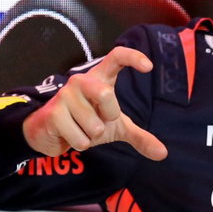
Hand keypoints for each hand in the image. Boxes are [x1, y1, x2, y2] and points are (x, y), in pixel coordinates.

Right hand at [23, 47, 167, 160]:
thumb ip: (139, 137)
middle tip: (97, 121)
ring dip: (91, 136)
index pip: (116, 57)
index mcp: (99, 79)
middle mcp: (81, 81)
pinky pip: (81, 139)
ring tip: (80, 129)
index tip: (149, 66)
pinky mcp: (54, 113)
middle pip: (106, 96)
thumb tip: (163, 154)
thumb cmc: (84, 123)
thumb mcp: (115, 128)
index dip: (133, 57)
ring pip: (95, 126)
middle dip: (107, 118)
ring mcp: (65, 95)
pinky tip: (69, 135)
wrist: (49, 133)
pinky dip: (80, 144)